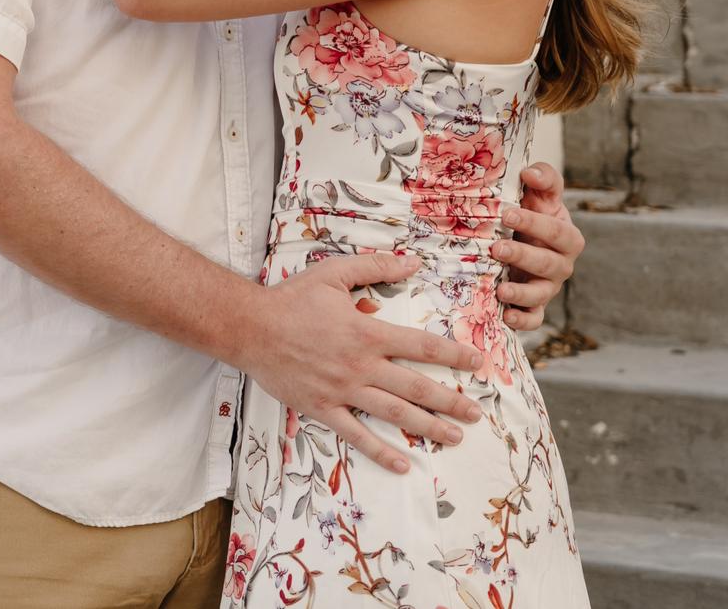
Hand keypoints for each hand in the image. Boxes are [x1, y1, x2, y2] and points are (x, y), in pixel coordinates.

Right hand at [233, 251, 483, 474]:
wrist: (250, 327)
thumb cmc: (291, 299)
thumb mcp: (333, 273)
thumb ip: (374, 267)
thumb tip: (413, 262)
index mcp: (367, 333)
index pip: (422, 346)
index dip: (453, 355)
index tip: (477, 363)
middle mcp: (361, 366)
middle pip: (416, 387)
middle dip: (451, 402)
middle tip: (476, 414)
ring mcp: (343, 391)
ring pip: (394, 414)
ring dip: (428, 427)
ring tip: (455, 437)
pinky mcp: (323, 408)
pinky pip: (356, 435)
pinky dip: (381, 451)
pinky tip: (403, 464)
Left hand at [493, 162, 583, 330]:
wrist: (521, 237)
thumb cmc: (530, 212)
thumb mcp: (540, 194)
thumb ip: (543, 179)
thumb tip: (530, 172)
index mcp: (566, 236)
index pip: (557, 231)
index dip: (535, 223)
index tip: (506, 212)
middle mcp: (561, 264)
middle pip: (549, 264)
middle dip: (523, 256)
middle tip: (496, 248)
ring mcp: (548, 287)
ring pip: (541, 294)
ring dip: (521, 292)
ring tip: (500, 288)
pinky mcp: (534, 306)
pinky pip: (534, 319)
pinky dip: (522, 320)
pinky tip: (505, 315)